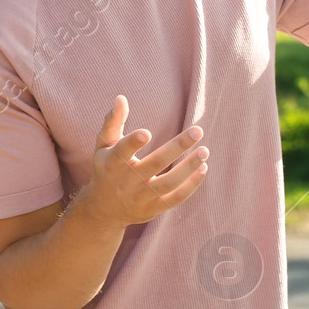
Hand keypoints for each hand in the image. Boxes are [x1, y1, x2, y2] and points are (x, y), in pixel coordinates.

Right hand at [81, 95, 208, 227]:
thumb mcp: (103, 146)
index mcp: (111, 163)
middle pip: (154, 164)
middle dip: (177, 147)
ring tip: (205, 151)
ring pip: (168, 183)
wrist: (103, 210)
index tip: (147, 133)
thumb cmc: (106, 169)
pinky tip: (203, 168)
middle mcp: (126, 182)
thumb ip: (112, 122)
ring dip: (189, 167)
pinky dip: (191, 185)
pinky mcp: (152, 210)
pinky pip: (175, 199)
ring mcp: (140, 198)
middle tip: (198, 130)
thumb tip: (121, 98)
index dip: (132, 143)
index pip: (121, 152)